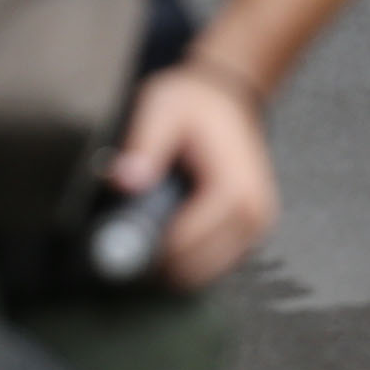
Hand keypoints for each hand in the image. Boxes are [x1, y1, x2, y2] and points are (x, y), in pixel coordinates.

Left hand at [106, 61, 277, 288]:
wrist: (229, 95)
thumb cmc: (196, 102)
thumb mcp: (162, 109)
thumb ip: (144, 144)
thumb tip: (125, 181)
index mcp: (234, 190)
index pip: (184, 245)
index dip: (145, 248)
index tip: (114, 242)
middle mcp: (253, 215)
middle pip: (195, 269)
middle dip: (156, 261)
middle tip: (122, 240)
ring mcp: (255, 228)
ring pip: (204, 274)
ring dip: (172, 264)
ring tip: (143, 234)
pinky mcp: (250, 232)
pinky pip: (214, 264)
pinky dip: (188, 258)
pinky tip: (167, 234)